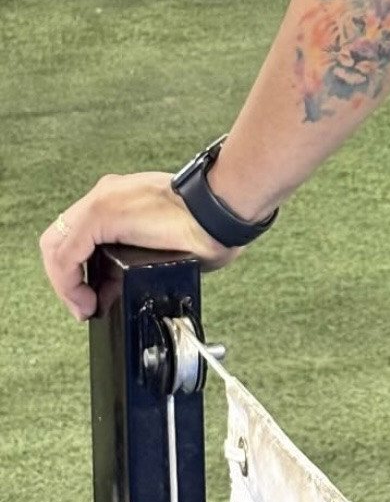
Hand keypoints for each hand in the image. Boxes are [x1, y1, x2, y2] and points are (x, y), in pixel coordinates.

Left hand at [40, 171, 239, 321]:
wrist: (220, 210)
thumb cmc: (208, 226)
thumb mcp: (164, 246)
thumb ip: (137, 258)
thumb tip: (119, 287)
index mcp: (122, 199)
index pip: (79, 236)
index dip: (76, 271)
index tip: (92, 296)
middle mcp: (107, 194)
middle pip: (61, 240)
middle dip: (67, 280)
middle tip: (84, 306)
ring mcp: (102, 200)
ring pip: (56, 246)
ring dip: (65, 283)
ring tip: (85, 307)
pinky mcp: (101, 212)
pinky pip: (66, 253)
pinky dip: (68, 282)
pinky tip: (87, 299)